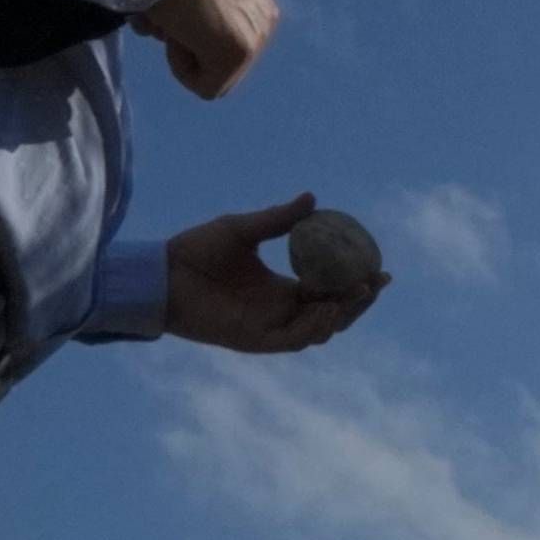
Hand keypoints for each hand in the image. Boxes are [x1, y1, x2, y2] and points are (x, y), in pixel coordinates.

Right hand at [135, 0, 280, 99]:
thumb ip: (202, 8)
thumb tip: (182, 29)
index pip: (225, 36)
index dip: (193, 32)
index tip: (179, 9)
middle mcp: (265, 14)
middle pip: (220, 55)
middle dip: (188, 44)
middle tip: (169, 17)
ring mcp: (257, 34)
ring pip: (214, 72)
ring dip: (182, 51)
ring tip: (170, 20)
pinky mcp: (240, 51)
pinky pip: (209, 87)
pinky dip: (181, 68)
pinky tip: (177, 34)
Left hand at [167, 194, 384, 352]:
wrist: (160, 274)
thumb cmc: (195, 251)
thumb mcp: (243, 229)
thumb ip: (278, 220)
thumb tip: (312, 199)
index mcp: (282, 289)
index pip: (330, 292)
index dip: (356, 283)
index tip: (379, 268)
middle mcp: (280, 312)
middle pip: (333, 314)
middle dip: (360, 301)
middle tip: (377, 281)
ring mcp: (269, 328)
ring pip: (319, 331)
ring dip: (342, 314)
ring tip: (358, 292)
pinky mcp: (254, 340)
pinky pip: (293, 340)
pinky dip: (314, 328)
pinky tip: (327, 309)